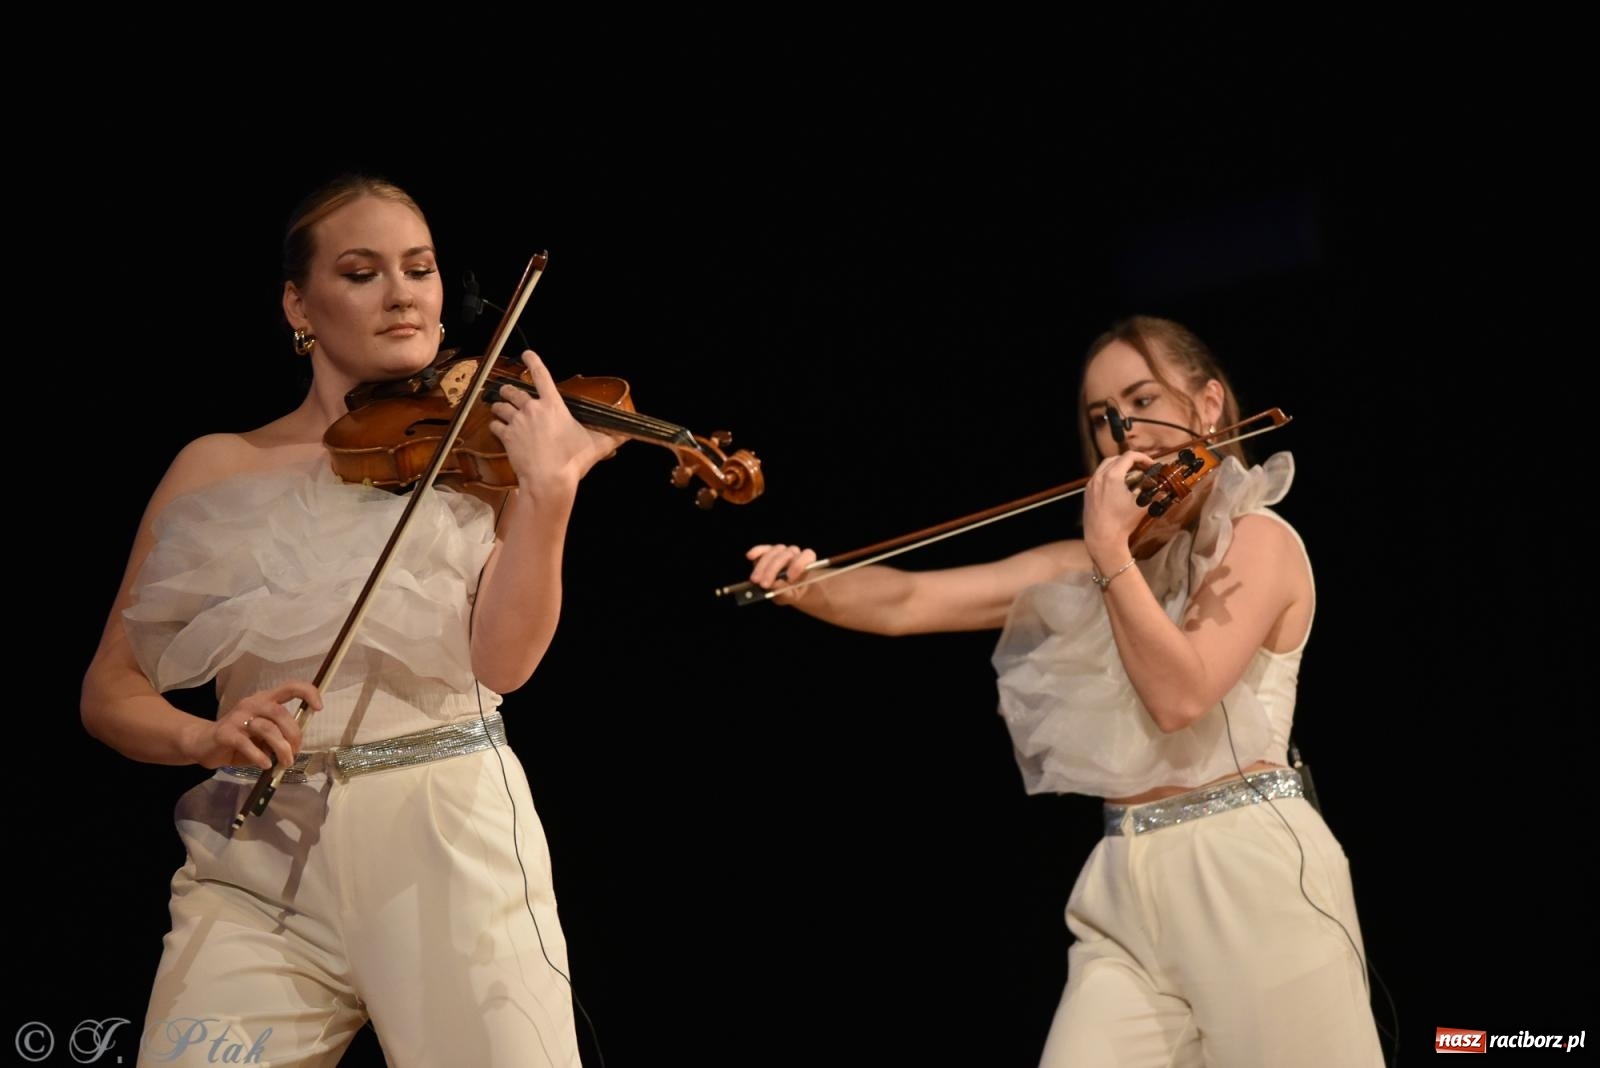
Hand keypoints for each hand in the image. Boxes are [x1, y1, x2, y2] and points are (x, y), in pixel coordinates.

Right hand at [184, 681, 319, 769]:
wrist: (203, 743)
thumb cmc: (240, 739)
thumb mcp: (263, 736)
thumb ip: (279, 735)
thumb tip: (296, 746)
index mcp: (265, 700)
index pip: (289, 687)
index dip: (307, 693)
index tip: (319, 707)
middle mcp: (252, 704)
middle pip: (280, 713)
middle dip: (294, 735)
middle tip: (295, 752)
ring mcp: (238, 717)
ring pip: (267, 728)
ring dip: (281, 748)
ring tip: (285, 762)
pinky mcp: (226, 733)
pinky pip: (247, 744)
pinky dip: (260, 756)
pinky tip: (265, 764)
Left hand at [488, 351, 626, 505]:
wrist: (549, 479)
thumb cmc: (573, 460)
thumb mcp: (596, 446)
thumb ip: (612, 437)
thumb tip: (628, 435)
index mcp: (553, 405)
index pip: (542, 375)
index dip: (533, 361)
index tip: (526, 354)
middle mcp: (532, 409)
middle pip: (513, 390)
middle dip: (508, 390)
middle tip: (507, 392)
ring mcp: (517, 422)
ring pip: (500, 406)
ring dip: (499, 407)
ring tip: (498, 409)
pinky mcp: (506, 436)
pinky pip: (495, 425)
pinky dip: (495, 425)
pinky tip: (496, 428)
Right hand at [745, 543, 818, 603]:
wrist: (788, 589)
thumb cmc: (793, 592)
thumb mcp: (792, 596)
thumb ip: (786, 592)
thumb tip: (774, 584)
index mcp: (807, 562)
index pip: (807, 556)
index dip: (799, 564)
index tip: (789, 577)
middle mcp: (795, 554)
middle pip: (785, 555)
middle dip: (773, 570)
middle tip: (764, 584)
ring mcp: (781, 551)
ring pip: (773, 553)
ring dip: (763, 566)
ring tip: (756, 580)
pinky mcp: (768, 551)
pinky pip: (763, 549)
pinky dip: (757, 551)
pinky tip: (750, 556)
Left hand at [1082, 451, 1153, 568]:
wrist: (1102, 538)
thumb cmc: (1122, 522)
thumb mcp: (1142, 505)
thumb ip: (1152, 492)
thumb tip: (1160, 487)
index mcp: (1112, 476)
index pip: (1129, 456)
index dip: (1143, 458)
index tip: (1151, 465)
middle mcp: (1099, 477)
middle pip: (1116, 458)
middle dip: (1130, 461)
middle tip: (1142, 469)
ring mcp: (1091, 484)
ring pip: (1105, 466)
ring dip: (1119, 467)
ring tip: (1131, 476)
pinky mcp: (1087, 493)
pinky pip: (1098, 477)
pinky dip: (1109, 475)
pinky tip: (1117, 486)